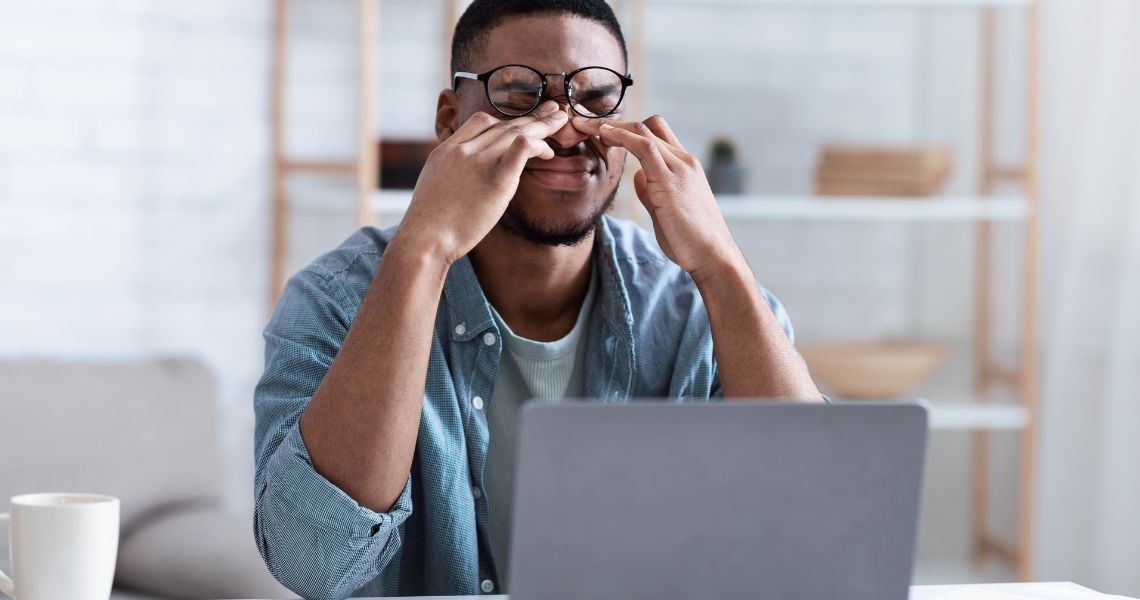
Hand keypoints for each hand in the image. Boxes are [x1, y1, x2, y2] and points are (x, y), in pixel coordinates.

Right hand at [395, 101, 568, 264]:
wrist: (424, 238)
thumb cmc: (428, 224)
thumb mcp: (434, 186)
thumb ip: (452, 174)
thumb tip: (464, 181)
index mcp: (447, 150)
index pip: (480, 121)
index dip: (505, 120)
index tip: (521, 124)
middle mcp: (463, 149)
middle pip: (503, 123)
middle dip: (531, 115)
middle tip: (552, 109)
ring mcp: (479, 161)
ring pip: (516, 131)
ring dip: (542, 125)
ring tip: (560, 121)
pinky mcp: (496, 179)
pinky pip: (521, 148)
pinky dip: (536, 144)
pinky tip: (548, 150)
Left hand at [572, 115, 744, 282]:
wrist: (712, 255)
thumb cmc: (690, 239)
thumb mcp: (665, 210)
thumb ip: (651, 191)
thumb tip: (638, 176)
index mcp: (685, 167)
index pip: (657, 135)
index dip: (629, 130)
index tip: (603, 133)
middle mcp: (684, 161)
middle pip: (649, 126)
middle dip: (616, 122)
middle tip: (587, 125)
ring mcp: (680, 167)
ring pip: (644, 131)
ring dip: (612, 125)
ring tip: (585, 125)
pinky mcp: (670, 179)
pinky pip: (644, 146)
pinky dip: (621, 136)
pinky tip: (603, 134)